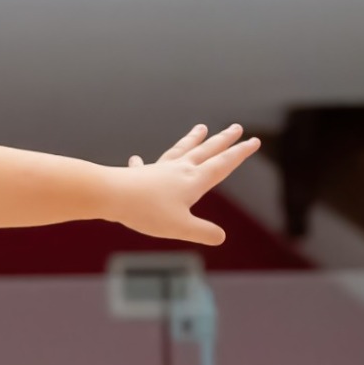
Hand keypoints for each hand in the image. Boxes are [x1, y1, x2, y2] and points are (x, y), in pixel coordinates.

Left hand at [112, 123, 261, 245]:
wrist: (110, 195)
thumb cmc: (145, 211)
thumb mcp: (180, 227)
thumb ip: (203, 232)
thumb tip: (220, 237)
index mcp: (194, 180)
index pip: (222, 165)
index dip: (240, 154)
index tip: (254, 141)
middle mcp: (179, 170)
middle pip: (206, 151)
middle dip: (223, 140)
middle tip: (236, 127)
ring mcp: (158, 170)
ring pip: (180, 150)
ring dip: (192, 139)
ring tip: (201, 127)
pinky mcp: (139, 174)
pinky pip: (145, 166)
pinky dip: (142, 163)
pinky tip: (136, 159)